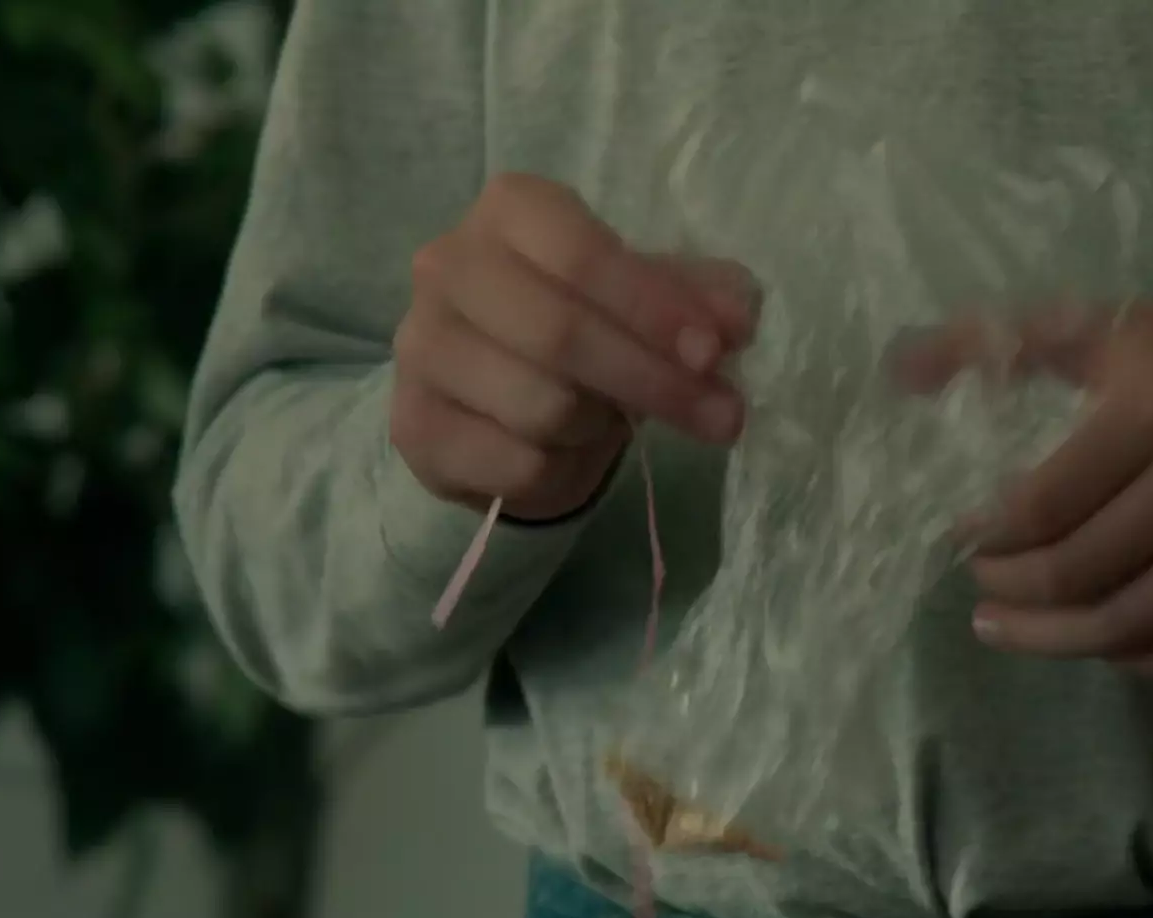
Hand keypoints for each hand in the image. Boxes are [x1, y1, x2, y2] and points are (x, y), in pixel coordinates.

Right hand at [393, 174, 757, 520]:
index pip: (581, 256)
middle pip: (560, 333)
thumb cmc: (579, 325)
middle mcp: (447, 267)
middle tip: (722, 417)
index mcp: (511, 212)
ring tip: (612, 421)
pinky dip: (563, 470)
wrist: (493, 401)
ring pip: (541, 406)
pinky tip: (565, 453)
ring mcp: (421, 348)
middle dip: (653, 382)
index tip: (714, 353)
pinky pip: (517, 464)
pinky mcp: (413, 426)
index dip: (653, 308)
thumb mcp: (644, 298)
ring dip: (601, 427)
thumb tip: (738, 315)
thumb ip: (694, 297)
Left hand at [900, 302, 1152, 679]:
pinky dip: (1121, 656)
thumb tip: (902, 367)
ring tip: (1007, 626)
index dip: (984, 536)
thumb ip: (1009, 342)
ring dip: (1048, 641)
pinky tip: (1090, 637)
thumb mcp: (1123, 328)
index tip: (959, 535)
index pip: (1041, 504)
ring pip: (1122, 630)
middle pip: (1075, 576)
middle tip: (980, 585)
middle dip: (1006, 591)